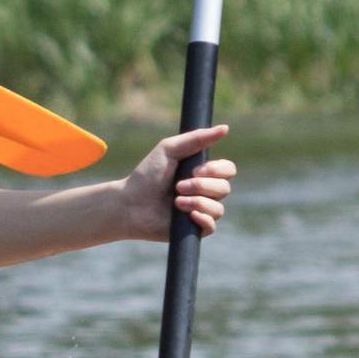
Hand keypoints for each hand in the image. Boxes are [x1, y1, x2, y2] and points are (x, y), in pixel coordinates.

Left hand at [118, 125, 236, 240]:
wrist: (129, 204)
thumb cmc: (147, 176)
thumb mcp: (169, 150)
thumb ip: (196, 139)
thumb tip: (225, 128)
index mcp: (202, 173)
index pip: (228, 170)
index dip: (217, 170)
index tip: (195, 170)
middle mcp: (205, 192)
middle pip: (225, 188)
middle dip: (202, 186)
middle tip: (178, 186)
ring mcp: (200, 211)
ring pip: (218, 208)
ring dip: (197, 202)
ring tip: (175, 201)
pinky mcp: (193, 229)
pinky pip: (211, 225)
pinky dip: (201, 218)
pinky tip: (186, 214)